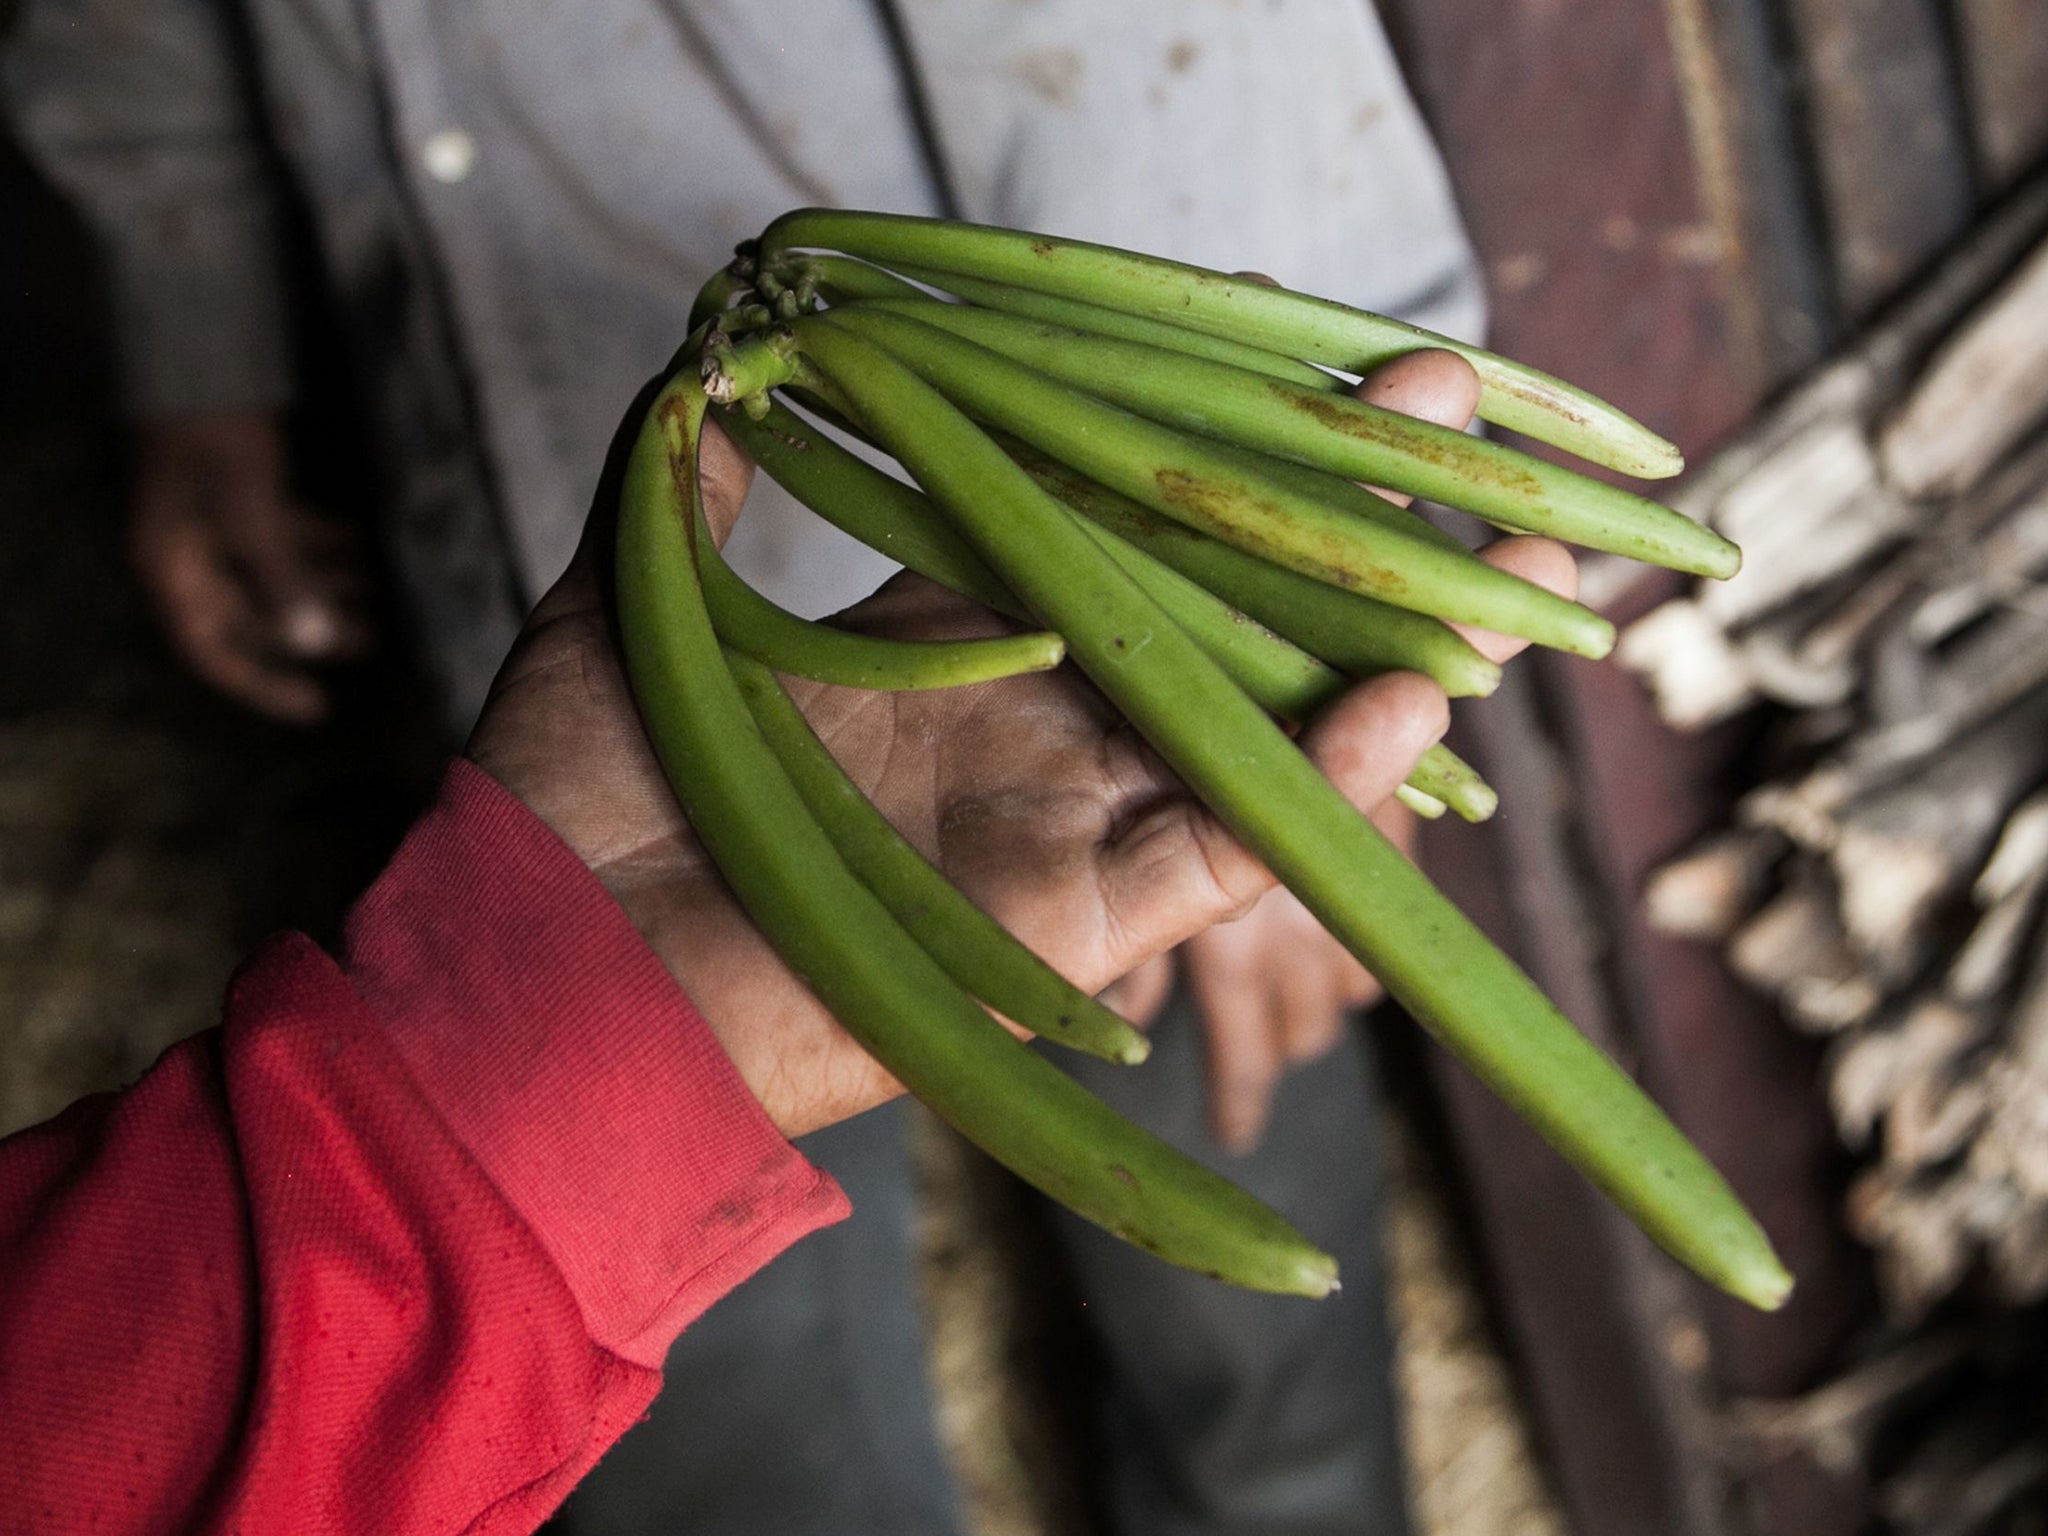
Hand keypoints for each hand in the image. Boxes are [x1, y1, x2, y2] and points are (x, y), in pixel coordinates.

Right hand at [130, 412, 369, 721]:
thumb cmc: (215, 431)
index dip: (263, 685)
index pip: (212, 650)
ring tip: (380, 601)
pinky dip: (322, 549)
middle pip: (251, 617)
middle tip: (370, 643)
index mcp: (171, 567)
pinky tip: (364, 551)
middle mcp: (189, 555)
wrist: (199, 351)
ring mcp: (213, 526)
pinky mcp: (240, 497)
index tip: (316, 709)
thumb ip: (282, 575)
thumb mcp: (252, 508)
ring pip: (274, 577)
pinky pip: (282, 539)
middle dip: (310, 633)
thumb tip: (315, 643)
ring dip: (325, 591)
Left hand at [467, 356, 1503, 1139]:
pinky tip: (1410, 702)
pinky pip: (1218, 854)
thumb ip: (685, 479)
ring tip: (1508, 552)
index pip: (1112, 512)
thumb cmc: (568, 798)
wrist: (540, 978)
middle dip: (1343, 513)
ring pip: (1261, 730)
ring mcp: (1059, 827)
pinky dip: (1315, 789)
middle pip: (1223, 608)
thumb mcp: (623, 599)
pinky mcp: (1068, 932)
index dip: (1213, 434)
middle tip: (1451, 404)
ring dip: (1388, 646)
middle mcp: (1027, 723)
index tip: (1291, 343)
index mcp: (944, 635)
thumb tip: (709, 356)